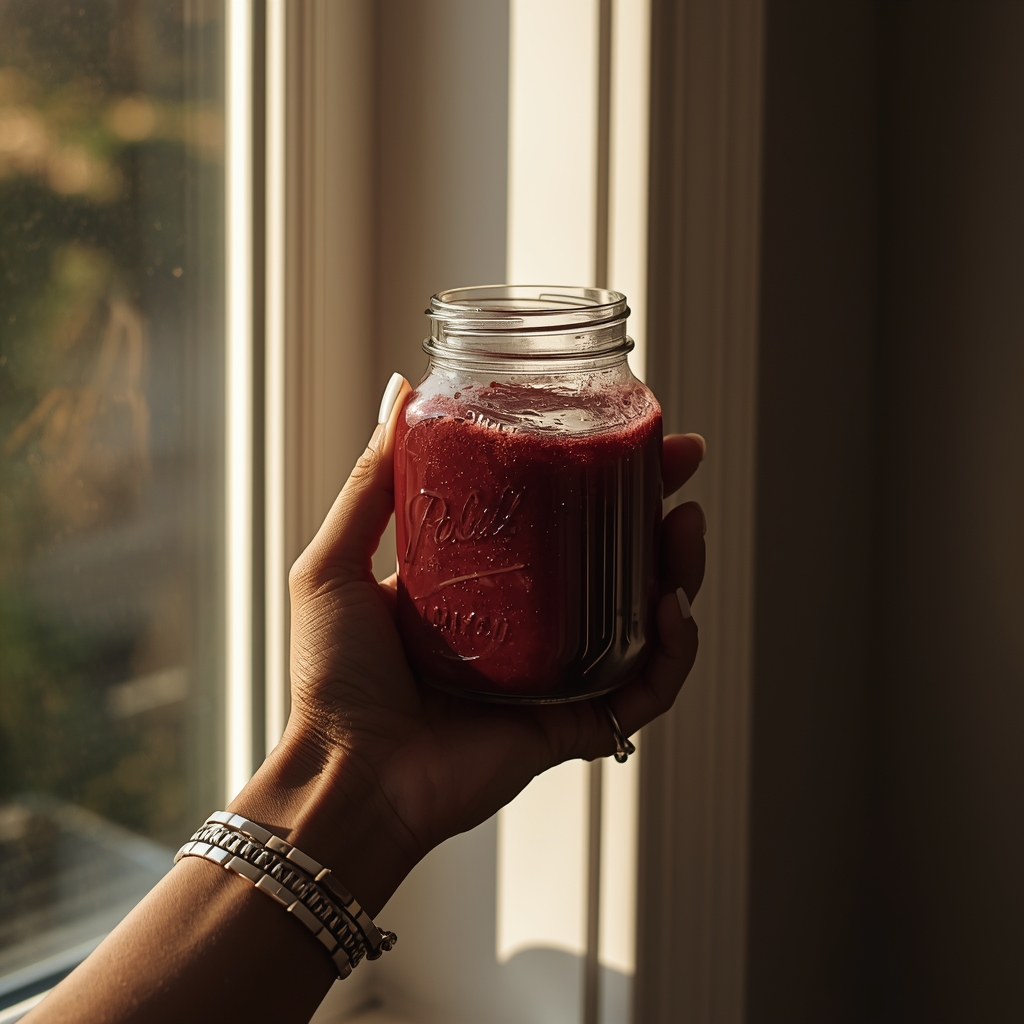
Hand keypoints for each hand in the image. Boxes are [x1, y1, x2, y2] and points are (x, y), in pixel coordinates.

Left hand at [234, 377, 705, 916]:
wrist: (346, 773)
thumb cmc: (333, 676)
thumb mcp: (339, 560)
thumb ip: (373, 480)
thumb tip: (400, 388)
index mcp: (485, 584)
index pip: (558, 518)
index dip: (600, 475)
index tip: (629, 431)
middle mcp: (529, 625)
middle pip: (615, 560)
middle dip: (659, 510)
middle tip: (683, 466)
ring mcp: (558, 674)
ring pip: (644, 617)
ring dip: (679, 569)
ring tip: (685, 528)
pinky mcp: (574, 722)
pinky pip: (644, 689)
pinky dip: (672, 653)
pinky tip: (671, 610)